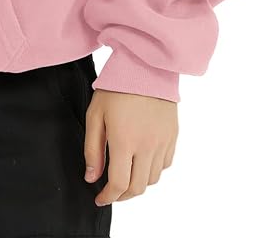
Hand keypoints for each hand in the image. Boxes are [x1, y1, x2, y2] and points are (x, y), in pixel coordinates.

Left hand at [84, 88, 178, 205]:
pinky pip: (165, 165)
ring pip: (152, 179)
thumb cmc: (116, 88)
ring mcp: (163, 143)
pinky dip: (152, 171)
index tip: (99, 198)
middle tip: (111, 192)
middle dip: (122, 195)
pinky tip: (141, 163)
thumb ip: (92, 149)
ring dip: (137, 184)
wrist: (145, 67)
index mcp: (125, 141)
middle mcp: (147, 146)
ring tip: (125, 177)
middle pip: (138, 187)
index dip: (108, 196)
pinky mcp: (173, 137)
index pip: (119, 183)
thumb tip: (92, 177)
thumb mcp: (95, 115)